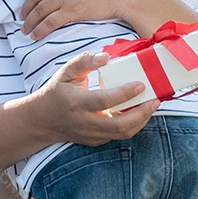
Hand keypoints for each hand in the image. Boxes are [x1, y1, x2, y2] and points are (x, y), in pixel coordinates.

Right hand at [21, 51, 158, 146]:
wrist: (42, 120)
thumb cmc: (57, 91)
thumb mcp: (66, 71)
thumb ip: (85, 61)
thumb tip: (106, 57)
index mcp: (77, 102)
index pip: (105, 100)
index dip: (125, 93)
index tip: (141, 84)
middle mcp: (84, 122)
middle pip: (119, 125)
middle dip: (141, 113)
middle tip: (155, 99)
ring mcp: (90, 135)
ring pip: (122, 134)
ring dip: (141, 121)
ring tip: (151, 105)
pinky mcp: (95, 141)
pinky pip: (118, 136)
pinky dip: (132, 126)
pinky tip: (139, 112)